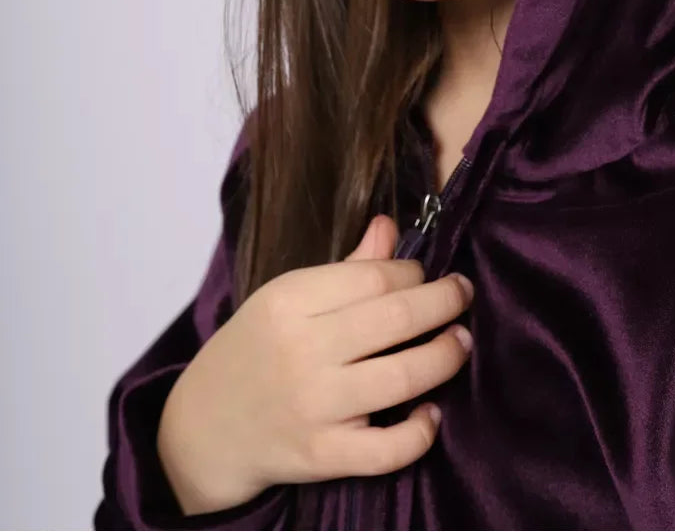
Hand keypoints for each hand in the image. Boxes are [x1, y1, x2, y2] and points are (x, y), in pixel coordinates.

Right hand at [157, 215, 473, 512]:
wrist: (203, 428)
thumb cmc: (255, 350)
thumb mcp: (286, 298)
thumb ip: (345, 268)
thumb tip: (391, 226)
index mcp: (290, 301)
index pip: (374, 277)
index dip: (413, 272)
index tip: (427, 274)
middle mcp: (301, 351)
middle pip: (395, 320)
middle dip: (444, 302)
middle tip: (463, 295)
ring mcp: (313, 406)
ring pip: (401, 378)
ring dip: (445, 357)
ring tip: (461, 342)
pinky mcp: (321, 457)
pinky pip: (386, 450)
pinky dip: (419, 432)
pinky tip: (431, 413)